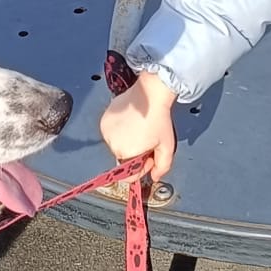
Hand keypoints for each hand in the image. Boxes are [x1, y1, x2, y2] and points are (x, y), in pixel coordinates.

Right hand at [99, 68, 177, 183]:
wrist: (150, 94)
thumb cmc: (159, 118)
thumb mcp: (167, 147)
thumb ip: (162, 167)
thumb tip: (154, 177)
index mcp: (126, 153)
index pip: (129, 175)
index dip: (142, 168)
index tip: (150, 157)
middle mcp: (113, 144)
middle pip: (124, 159)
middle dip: (136, 154)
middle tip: (148, 140)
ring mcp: (106, 132)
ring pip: (117, 146)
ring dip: (128, 142)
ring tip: (140, 129)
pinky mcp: (104, 121)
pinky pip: (111, 134)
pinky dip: (120, 131)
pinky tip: (131, 122)